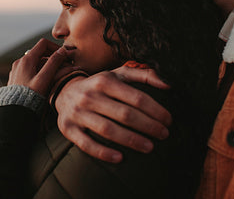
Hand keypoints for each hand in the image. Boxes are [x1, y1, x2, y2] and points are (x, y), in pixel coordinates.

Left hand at [8, 38, 69, 95]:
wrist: (14, 111)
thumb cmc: (30, 97)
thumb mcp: (44, 79)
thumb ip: (54, 63)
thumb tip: (62, 51)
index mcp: (26, 60)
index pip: (43, 43)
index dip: (55, 47)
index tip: (63, 56)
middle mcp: (20, 62)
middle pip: (39, 52)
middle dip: (52, 56)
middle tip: (63, 65)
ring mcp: (17, 70)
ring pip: (35, 61)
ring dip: (46, 64)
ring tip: (55, 74)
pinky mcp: (16, 77)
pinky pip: (30, 69)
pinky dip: (39, 70)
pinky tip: (45, 81)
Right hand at [54, 65, 171, 162]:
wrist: (63, 91)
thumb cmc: (99, 85)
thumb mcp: (118, 74)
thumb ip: (144, 75)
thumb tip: (169, 83)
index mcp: (105, 81)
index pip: (136, 97)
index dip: (156, 110)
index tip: (169, 120)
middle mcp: (90, 96)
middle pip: (124, 114)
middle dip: (148, 126)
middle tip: (164, 134)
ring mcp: (78, 113)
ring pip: (107, 130)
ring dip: (131, 140)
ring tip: (150, 147)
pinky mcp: (68, 128)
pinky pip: (86, 144)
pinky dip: (103, 152)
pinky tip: (120, 158)